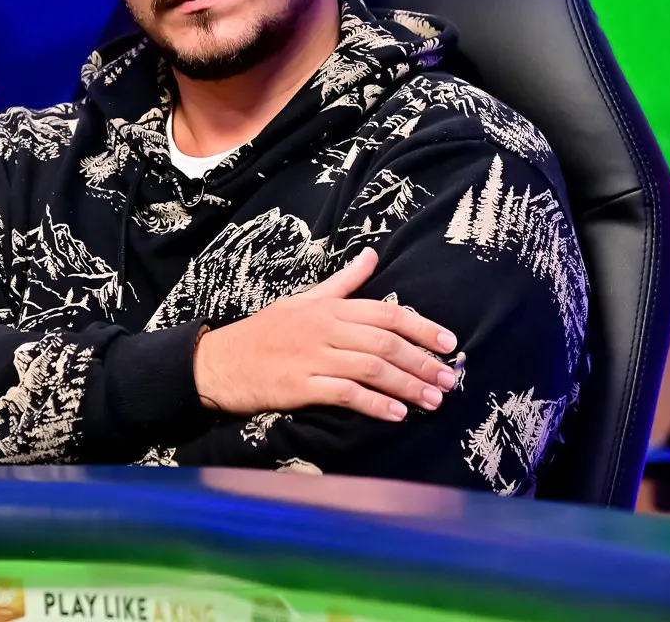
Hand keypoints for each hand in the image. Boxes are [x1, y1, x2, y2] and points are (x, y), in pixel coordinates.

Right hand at [192, 247, 459, 420]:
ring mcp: (312, 358)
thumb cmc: (266, 331)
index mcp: (328, 308)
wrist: (219, 362)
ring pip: (371, 369)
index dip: (422, 327)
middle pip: (384, 343)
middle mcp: (324, 329)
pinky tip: (396, 414)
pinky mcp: (300, 387)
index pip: (385, 313)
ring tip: (433, 401)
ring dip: (407, 386)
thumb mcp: (304, 299)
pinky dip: (374, 404)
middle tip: (450, 380)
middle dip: (422, 362)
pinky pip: (345, 394)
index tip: (450, 343)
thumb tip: (372, 255)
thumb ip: (343, 283)